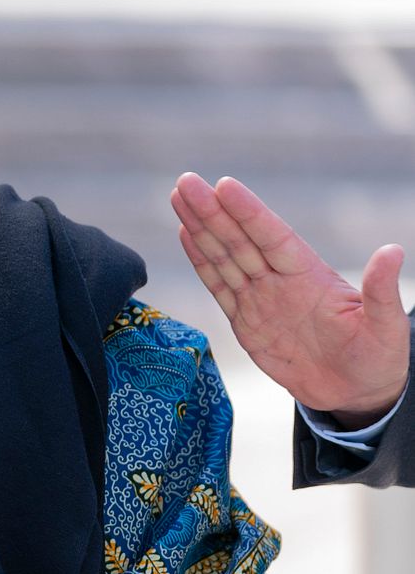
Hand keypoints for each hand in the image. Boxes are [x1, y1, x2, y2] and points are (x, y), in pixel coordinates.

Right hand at [172, 173, 409, 425]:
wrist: (355, 392)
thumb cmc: (377, 357)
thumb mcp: (385, 326)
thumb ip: (381, 291)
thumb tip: (393, 251)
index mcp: (310, 277)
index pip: (273, 237)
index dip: (249, 213)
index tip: (224, 186)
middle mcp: (280, 281)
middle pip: (239, 240)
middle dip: (211, 211)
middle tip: (185, 181)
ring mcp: (260, 300)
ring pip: (223, 257)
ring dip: (200, 228)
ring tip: (179, 198)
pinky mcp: (244, 322)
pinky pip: (218, 286)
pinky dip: (200, 261)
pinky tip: (186, 235)